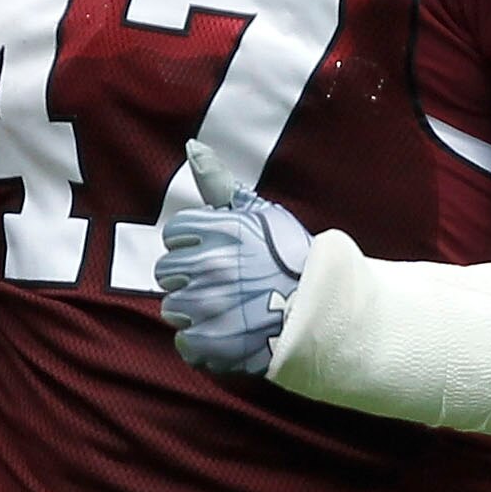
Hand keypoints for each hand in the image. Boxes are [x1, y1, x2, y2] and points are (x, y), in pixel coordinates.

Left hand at [154, 140, 310, 376]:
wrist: (325, 310)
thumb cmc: (291, 260)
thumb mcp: (261, 214)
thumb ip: (219, 183)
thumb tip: (191, 147)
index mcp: (222, 229)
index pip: (174, 233)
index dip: (193, 244)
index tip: (217, 254)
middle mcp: (212, 264)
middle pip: (166, 271)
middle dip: (189, 278)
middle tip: (222, 285)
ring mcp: (210, 305)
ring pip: (172, 307)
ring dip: (195, 312)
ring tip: (229, 310)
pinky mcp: (213, 341)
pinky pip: (184, 342)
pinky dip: (202, 344)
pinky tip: (228, 334)